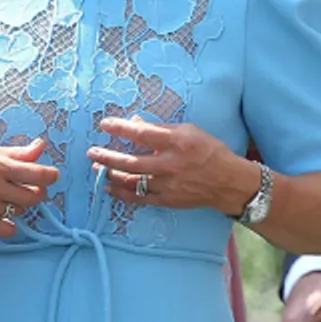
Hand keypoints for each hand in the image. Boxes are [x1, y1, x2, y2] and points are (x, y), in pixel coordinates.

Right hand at [0, 138, 56, 239]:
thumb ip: (15, 152)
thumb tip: (40, 147)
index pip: (40, 174)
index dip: (50, 175)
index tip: (49, 175)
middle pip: (36, 196)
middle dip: (37, 191)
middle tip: (27, 187)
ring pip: (21, 210)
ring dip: (18, 204)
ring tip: (2, 197)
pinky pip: (8, 229)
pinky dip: (8, 224)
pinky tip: (0, 214)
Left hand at [88, 115, 260, 213]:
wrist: (229, 182)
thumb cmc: (209, 152)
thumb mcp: (190, 131)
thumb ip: (162, 128)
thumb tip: (136, 122)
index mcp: (177, 142)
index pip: (142, 133)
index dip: (120, 128)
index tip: (104, 124)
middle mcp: (170, 164)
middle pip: (130, 161)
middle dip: (107, 156)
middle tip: (91, 152)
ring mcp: (168, 184)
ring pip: (131, 181)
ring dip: (111, 174)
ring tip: (98, 167)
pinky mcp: (167, 199)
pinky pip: (138, 197)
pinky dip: (121, 193)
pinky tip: (109, 188)